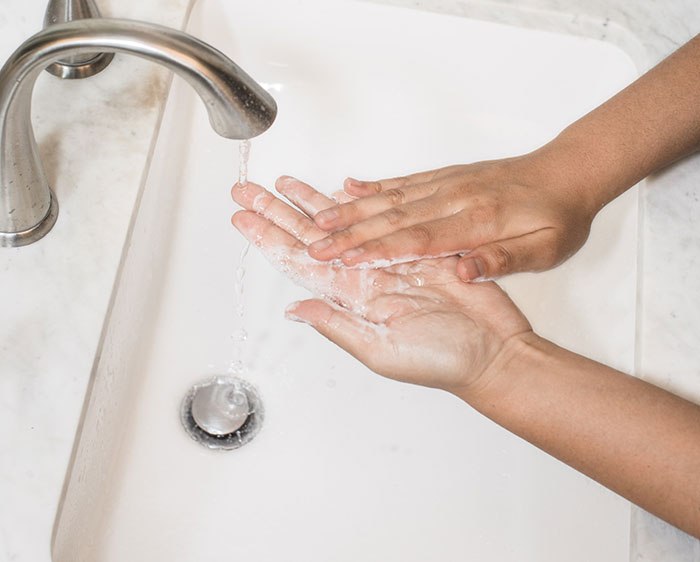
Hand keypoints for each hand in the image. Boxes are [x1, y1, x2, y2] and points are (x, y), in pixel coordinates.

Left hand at [231, 177, 531, 394]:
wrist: (491, 351)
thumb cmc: (440, 361)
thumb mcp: (380, 350)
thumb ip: (336, 326)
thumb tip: (294, 309)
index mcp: (349, 299)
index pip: (298, 262)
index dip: (268, 238)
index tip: (243, 217)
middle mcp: (362, 276)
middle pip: (309, 236)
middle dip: (277, 211)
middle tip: (249, 190)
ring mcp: (388, 259)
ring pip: (340, 222)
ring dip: (311, 201)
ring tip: (285, 181)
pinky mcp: (417, 246)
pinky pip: (379, 218)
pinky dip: (359, 203)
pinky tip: (338, 190)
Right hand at [306, 156, 596, 280]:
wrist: (570, 173)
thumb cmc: (559, 216)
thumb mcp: (546, 249)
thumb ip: (504, 260)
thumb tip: (465, 270)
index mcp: (478, 222)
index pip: (417, 240)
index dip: (376, 250)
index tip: (343, 260)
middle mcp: (455, 198)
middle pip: (392, 218)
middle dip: (348, 232)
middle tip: (314, 244)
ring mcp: (448, 184)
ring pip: (390, 198)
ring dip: (352, 209)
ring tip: (318, 218)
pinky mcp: (446, 176)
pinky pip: (404, 181)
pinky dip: (374, 186)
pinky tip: (350, 188)